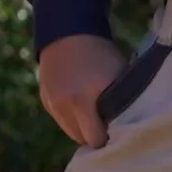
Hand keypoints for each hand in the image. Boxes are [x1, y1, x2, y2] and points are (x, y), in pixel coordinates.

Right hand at [34, 33, 124, 148]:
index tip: (119, 132)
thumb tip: (126, 127)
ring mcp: (51, 102)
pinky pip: (61, 119)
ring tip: (95, 114)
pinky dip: (72, 117)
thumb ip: (119, 104)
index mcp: (81, 100)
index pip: (94, 139)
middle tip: (109, 125)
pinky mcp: (45, 99)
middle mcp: (62, 105)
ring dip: (82, 127)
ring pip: (70, 131)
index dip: (108, 139)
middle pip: (81, 139)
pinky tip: (81, 104)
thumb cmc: (101, 54)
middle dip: (94, 135)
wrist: (68, 32)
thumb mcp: (118, 78)